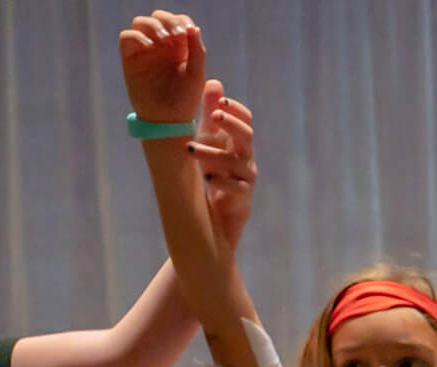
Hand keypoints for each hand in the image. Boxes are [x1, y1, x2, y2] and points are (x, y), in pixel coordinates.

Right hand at [119, 11, 203, 124]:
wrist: (167, 120)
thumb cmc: (184, 99)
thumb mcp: (196, 74)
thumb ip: (197, 50)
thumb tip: (192, 27)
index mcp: (179, 47)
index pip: (177, 21)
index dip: (181, 21)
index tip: (186, 34)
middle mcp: (161, 45)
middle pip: (158, 16)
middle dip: (167, 20)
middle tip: (176, 35)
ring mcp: (144, 50)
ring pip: (141, 22)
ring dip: (153, 25)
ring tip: (164, 40)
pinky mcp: (130, 58)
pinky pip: (127, 36)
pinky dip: (137, 36)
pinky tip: (150, 47)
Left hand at [188, 80, 255, 248]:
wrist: (216, 214)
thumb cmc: (214, 171)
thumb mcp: (209, 140)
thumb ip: (211, 113)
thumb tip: (213, 82)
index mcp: (237, 141)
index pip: (245, 120)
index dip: (235, 110)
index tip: (219, 102)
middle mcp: (246, 157)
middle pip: (247, 136)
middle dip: (231, 124)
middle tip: (214, 116)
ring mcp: (246, 179)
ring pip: (236, 162)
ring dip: (212, 154)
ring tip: (190, 149)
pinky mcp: (243, 199)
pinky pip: (238, 188)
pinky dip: (224, 182)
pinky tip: (209, 179)